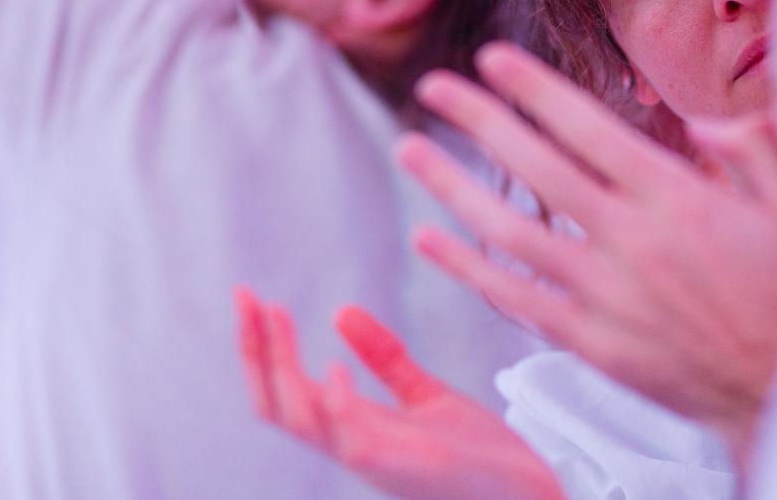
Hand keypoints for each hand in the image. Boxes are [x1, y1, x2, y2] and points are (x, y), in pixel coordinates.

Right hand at [234, 288, 563, 499]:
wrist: (531, 494)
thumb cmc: (480, 456)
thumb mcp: (425, 394)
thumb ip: (384, 359)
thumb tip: (339, 312)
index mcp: (353, 430)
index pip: (284, 391)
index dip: (261, 348)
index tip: (251, 298)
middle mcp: (352, 447)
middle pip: (275, 404)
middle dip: (255, 351)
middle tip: (245, 297)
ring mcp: (374, 459)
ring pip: (299, 422)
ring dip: (279, 368)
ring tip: (275, 313)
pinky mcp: (403, 469)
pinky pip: (352, 442)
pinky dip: (335, 405)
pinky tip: (331, 367)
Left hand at [395, 43, 776, 460]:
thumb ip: (756, 148)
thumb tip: (702, 118)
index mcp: (677, 197)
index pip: (587, 128)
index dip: (533, 89)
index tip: (491, 59)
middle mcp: (630, 239)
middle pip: (536, 168)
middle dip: (479, 120)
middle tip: (434, 87)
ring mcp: (606, 294)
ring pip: (510, 232)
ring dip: (453, 187)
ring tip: (410, 150)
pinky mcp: (594, 343)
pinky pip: (517, 299)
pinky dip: (468, 269)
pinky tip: (429, 238)